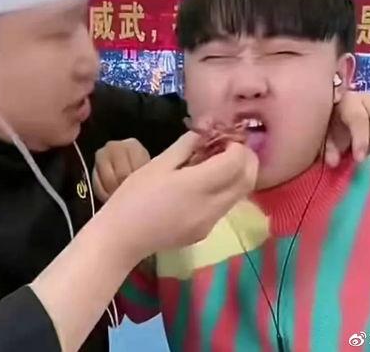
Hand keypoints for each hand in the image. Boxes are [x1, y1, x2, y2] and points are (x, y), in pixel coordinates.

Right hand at [99, 132, 257, 260]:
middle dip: (247, 160)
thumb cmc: (134, 196)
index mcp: (197, 185)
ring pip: (239, 195)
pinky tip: (207, 184)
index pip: (235, 163)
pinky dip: (226, 191)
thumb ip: (186, 146)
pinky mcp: (205, 233)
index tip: (226, 138)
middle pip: (247, 180)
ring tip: (219, 163)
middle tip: (232, 147)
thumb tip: (205, 133)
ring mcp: (210, 223)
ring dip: (238, 176)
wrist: (122, 237)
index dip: (237, 147)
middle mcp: (211, 206)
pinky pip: (225, 207)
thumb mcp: (157, 164)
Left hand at [326, 91, 369, 166]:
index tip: (358, 158)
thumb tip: (333, 161)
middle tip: (368, 153)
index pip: (358, 116)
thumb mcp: (327, 138)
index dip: (360, 138)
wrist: (339, 121)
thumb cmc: (333, 128)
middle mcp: (368, 99)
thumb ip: (329, 149)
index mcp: (348, 101)